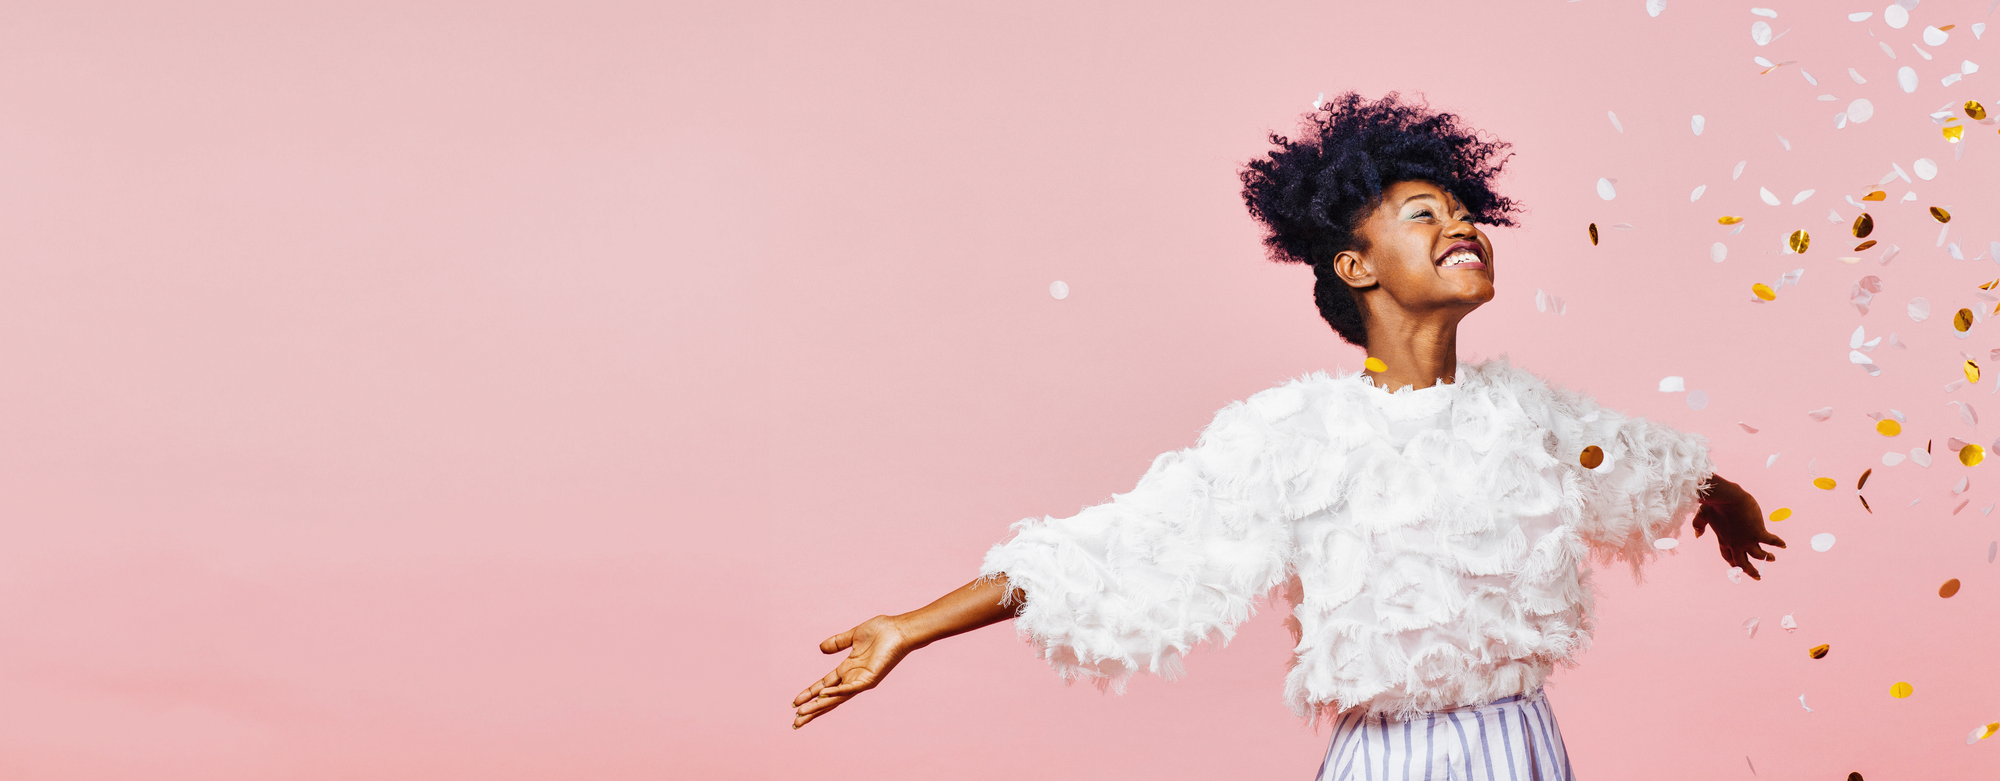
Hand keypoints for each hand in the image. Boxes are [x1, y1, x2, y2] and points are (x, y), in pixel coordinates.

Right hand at [792, 615, 917, 728]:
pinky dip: (837, 692)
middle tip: (795, 722)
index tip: (795, 703)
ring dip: (819, 706)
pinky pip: (850, 688)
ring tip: (802, 714)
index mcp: (848, 669)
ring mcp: (862, 680)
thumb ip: (837, 642)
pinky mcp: (870, 678)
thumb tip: (821, 648)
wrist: (900, 629)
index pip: (824, 686)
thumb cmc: (882, 631)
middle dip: (811, 709)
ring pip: (836, 697)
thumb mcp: (853, 636)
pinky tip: (823, 696)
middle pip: (827, 698)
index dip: (810, 694)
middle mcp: (853, 678)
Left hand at [1692, 475, 1785, 579]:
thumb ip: (1699, 525)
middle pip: (1742, 563)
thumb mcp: (1703, 515)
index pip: (1728, 556)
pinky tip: (1784, 545)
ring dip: (1766, 558)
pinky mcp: (1758, 533)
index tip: (1737, 569)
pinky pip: (1771, 541)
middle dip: (1750, 571)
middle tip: (1757, 577)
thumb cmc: (1714, 504)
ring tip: (1772, 559)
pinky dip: (1778, 544)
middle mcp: (1735, 544)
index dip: (1733, 564)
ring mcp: (1747, 540)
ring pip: (1758, 555)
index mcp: (1723, 539)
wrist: (1727, 498)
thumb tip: (1696, 535)